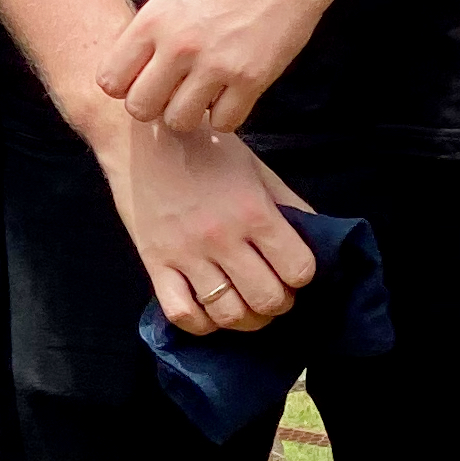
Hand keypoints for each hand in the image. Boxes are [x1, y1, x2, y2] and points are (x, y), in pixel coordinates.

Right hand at [91, 113, 318, 338]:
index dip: (302, 275)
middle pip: (267, 300)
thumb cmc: (206, 148)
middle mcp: (222, 237)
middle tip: (273, 291)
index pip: (298, 269)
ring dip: (245, 319)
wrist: (143, 138)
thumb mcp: (257, 168)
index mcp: (253, 211)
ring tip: (246, 304)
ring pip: (228, 314)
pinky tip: (209, 310)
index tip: (293, 269)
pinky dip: (202, 323)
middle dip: (279, 303)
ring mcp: (186, 254)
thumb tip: (316, 236)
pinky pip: (181, 314)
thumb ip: (288, 204)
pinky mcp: (154, 263)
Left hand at [96, 0, 335, 137]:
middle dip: (154, 105)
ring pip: (179, 121)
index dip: (124, 84)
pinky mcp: (252, 79)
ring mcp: (216, 65)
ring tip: (202, 93)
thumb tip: (140, 60)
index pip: (110, 79)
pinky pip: (224, 123)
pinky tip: (231, 93)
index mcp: (154, 19)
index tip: (142, 78)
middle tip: (172, 91)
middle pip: (140, 108)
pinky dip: (226, 114)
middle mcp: (179, 46)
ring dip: (190, 112)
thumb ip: (156, 25)